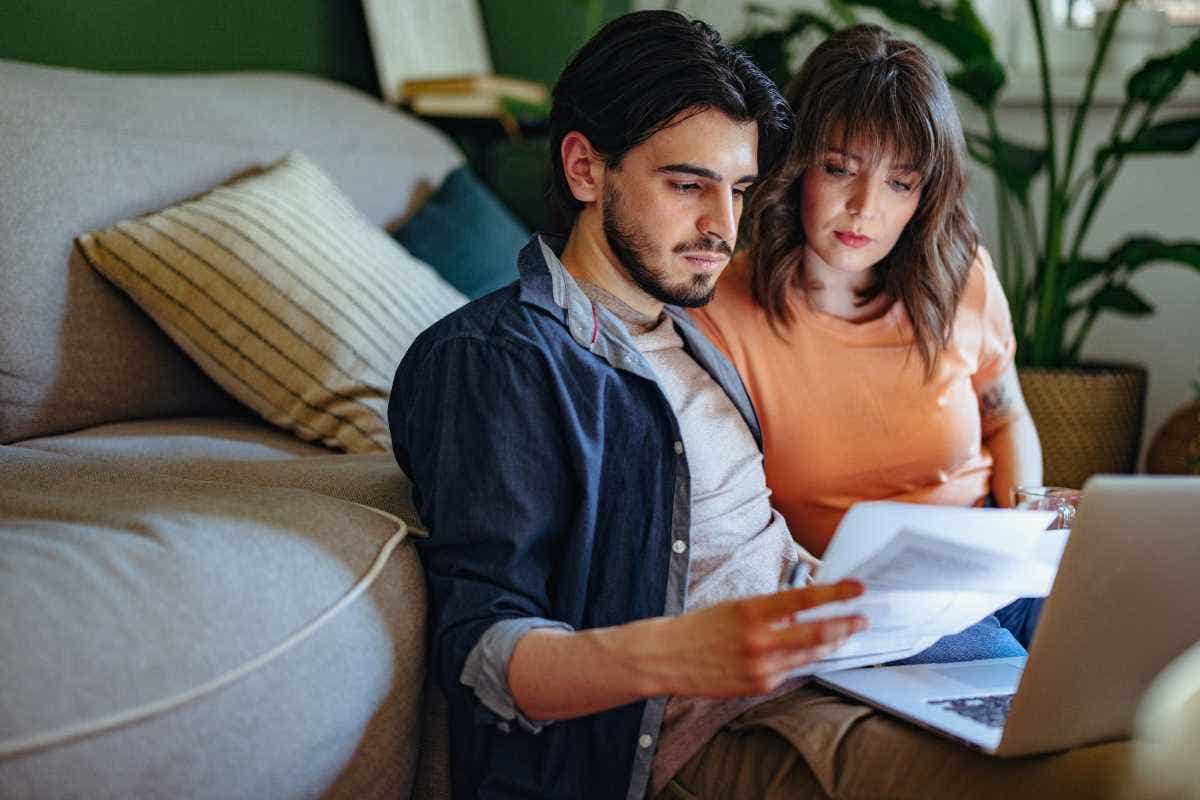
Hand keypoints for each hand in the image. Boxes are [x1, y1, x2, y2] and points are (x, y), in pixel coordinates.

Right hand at [642, 580, 866, 696]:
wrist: (668, 657)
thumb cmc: (702, 627)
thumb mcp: (736, 606)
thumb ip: (771, 610)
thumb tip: (804, 611)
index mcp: (752, 610)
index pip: (804, 599)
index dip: (835, 593)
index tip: (858, 588)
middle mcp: (759, 639)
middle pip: (817, 632)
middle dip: (845, 624)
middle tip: (862, 618)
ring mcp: (761, 665)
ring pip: (809, 655)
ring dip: (830, 643)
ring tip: (843, 634)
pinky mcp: (759, 685)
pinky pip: (791, 671)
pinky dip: (802, 660)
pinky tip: (807, 652)